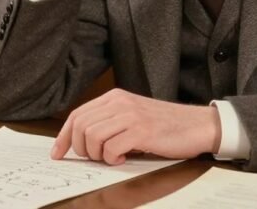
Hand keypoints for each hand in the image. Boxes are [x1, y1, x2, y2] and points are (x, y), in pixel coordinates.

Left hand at [50, 88, 220, 164]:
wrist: (198, 124)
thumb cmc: (165, 125)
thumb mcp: (132, 116)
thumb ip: (110, 122)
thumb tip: (82, 141)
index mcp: (114, 97)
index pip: (77, 115)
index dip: (63, 137)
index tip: (58, 153)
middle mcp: (119, 102)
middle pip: (80, 126)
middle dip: (82, 149)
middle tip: (97, 158)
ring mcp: (130, 115)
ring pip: (92, 137)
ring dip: (98, 155)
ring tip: (113, 157)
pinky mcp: (141, 131)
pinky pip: (111, 148)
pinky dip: (113, 159)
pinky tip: (125, 159)